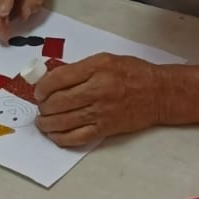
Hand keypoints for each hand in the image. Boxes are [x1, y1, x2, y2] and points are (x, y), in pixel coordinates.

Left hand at [35, 53, 159, 146]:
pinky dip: (61, 138)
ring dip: (47, 123)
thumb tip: (52, 79)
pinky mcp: (105, 129)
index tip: (39, 92)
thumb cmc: (133, 73)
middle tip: (41, 107)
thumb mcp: (105, 60)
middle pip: (58, 101)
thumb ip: (80, 68)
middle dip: (43, 106)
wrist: (159, 94)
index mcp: (96, 68)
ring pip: (64, 121)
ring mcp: (101, 111)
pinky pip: (77, 137)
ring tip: (42, 122)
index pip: (58, 78)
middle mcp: (97, 89)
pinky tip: (54, 135)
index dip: (42, 87)